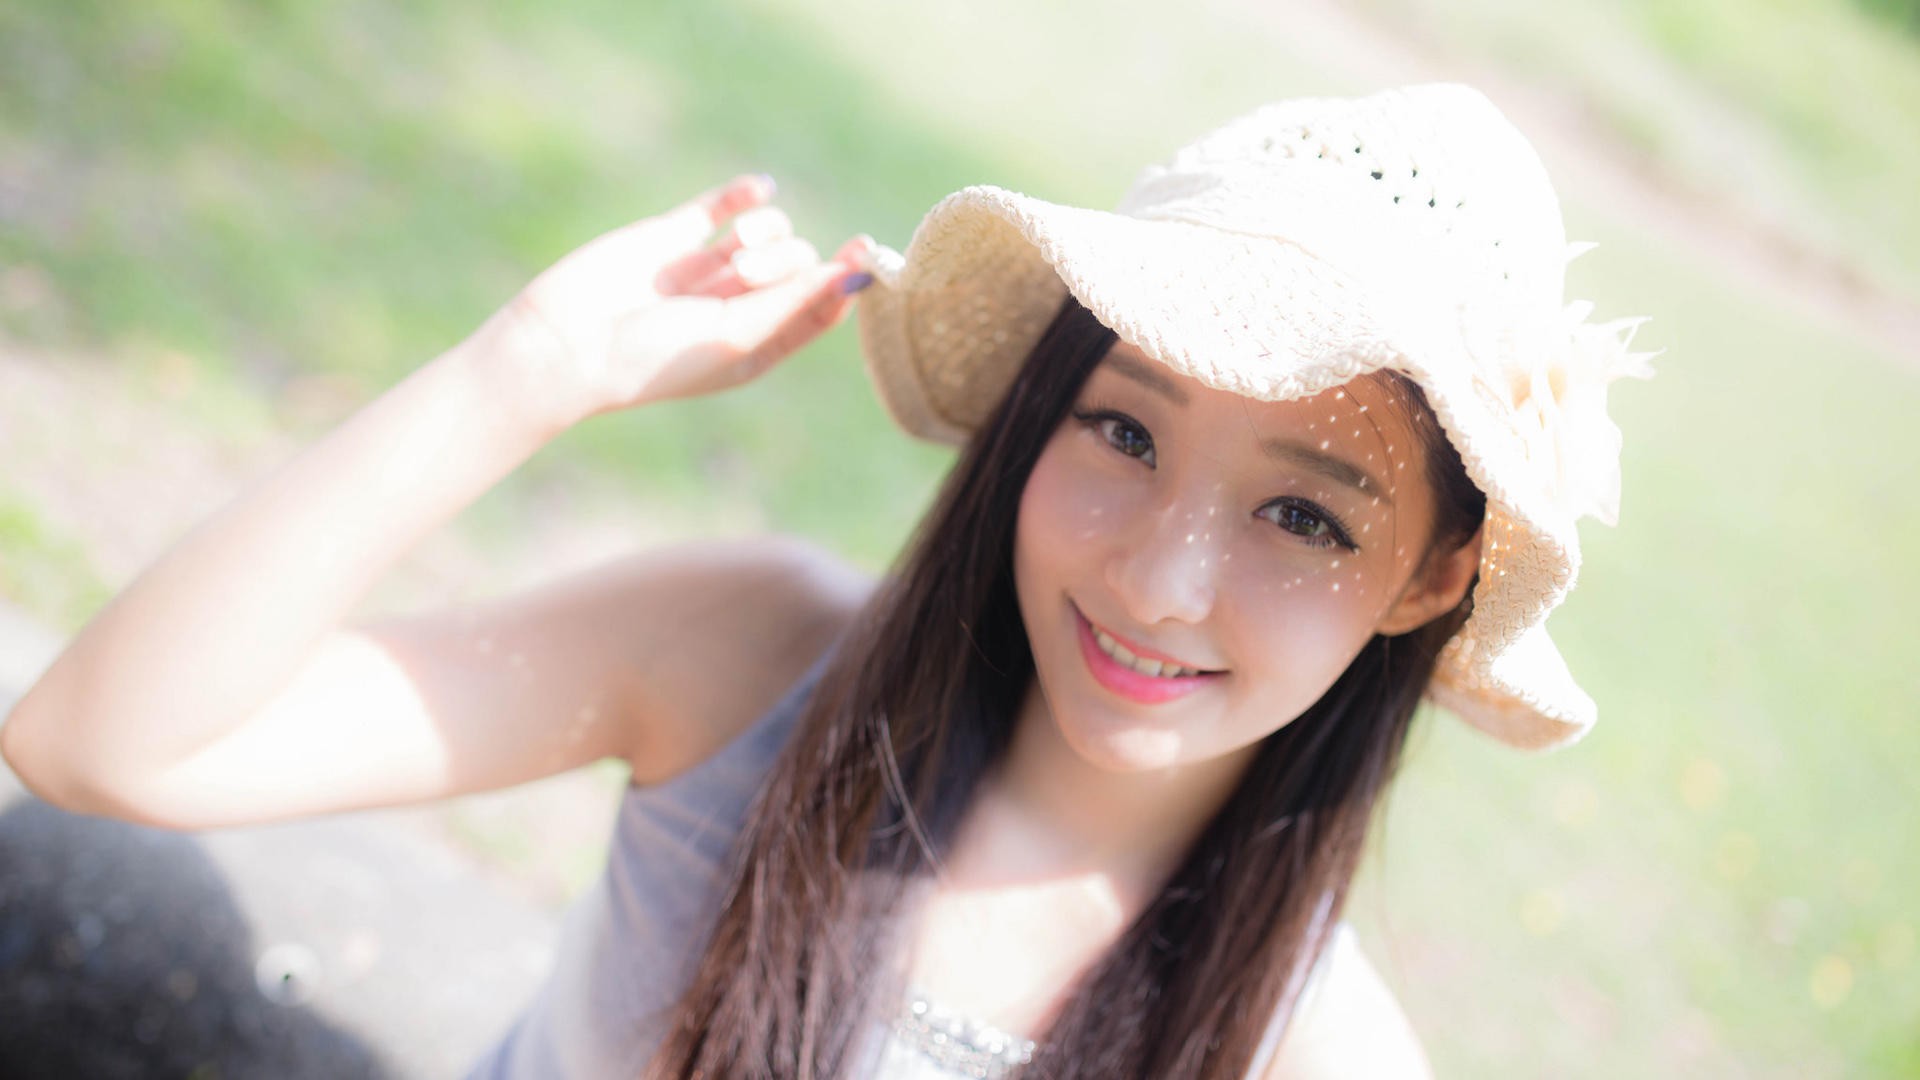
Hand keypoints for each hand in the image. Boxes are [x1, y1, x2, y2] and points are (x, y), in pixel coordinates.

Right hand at [465, 174, 873, 431]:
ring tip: (733, 255)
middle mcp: (738, 307)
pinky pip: (722, 206)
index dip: (845, 280)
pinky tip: (758, 190)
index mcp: (760, 345)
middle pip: (798, 263)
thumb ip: (793, 301)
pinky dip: (745, 195)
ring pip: (769, 232)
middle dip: (783, 262)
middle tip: (742, 275)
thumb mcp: (737, 336)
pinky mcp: (673, 236)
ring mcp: (707, 269)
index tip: (865, 251)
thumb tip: (850, 274)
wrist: (568, 346)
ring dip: (764, 233)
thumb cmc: (655, 359)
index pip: (821, 308)